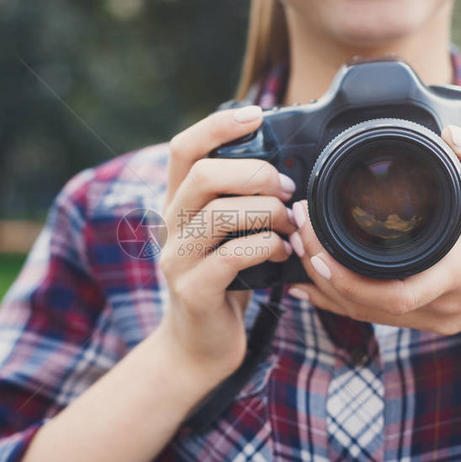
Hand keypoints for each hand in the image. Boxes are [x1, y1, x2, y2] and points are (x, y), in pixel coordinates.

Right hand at [156, 105, 296, 383]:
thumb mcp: (227, 235)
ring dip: (267, 212)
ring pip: (219, 214)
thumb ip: (241, 203)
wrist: (198, 346)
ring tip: (290, 224)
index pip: (185, 148)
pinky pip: (232, 256)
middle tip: (287, 189)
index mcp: (178, 204)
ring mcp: (177, 259)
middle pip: (202, 175)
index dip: (219, 125)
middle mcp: (170, 226)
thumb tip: (289, 168)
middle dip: (255, 174)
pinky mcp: (193, 290)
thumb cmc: (224, 283)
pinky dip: (266, 248)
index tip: (257, 115)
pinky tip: (283, 253)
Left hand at [286, 125, 460, 336]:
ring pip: (364, 315)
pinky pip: (374, 317)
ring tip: (297, 247)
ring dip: (325, 286)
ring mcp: (433, 319)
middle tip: (297, 229)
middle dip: (321, 272)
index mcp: (458, 274)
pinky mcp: (429, 320)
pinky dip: (340, 301)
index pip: (394, 293)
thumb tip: (450, 134)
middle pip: (364, 306)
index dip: (346, 277)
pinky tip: (311, 285)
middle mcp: (440, 305)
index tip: (315, 243)